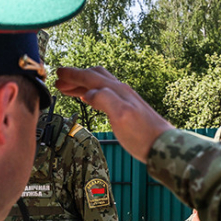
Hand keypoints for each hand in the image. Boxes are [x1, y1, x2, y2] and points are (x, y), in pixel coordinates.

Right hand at [55, 67, 173, 161]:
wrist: (163, 146)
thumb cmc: (143, 135)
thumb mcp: (121, 116)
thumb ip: (104, 100)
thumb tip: (88, 93)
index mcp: (117, 91)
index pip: (90, 77)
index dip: (73, 75)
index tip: (57, 73)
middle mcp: (121, 91)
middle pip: (94, 77)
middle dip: (76, 77)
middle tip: (59, 81)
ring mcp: (125, 99)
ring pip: (99, 85)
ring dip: (82, 85)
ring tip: (67, 89)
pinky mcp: (127, 109)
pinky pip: (105, 94)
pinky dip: (91, 93)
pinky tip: (88, 99)